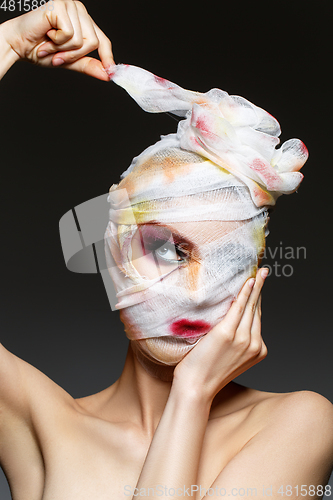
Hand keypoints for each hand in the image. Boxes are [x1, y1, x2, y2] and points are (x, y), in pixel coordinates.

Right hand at [0, 0, 113, 79]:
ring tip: (50, 45)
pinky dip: (57, 42)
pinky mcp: (60, 6)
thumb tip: (108, 74)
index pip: (102, 39)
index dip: (107, 56)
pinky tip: (46, 35)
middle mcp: (79, 10)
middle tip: (58, 56)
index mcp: (83, 20)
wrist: (18, 44)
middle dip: (74, 55)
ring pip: (83, 40)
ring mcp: (70, 5)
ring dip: (64, 50)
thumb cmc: (39, 49)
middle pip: (94, 42)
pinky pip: (70, 34)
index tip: (111, 70)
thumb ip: (88, 64)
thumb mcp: (69, 60)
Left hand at [173, 267, 268, 403]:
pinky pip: (239, 308)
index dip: (257, 300)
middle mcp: (254, 344)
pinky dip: (245, 293)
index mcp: (257, 351)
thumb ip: (234, 341)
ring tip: (259, 273)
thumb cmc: (204, 373)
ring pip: (250, 307)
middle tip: (264, 273)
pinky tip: (249, 281)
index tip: (258, 285)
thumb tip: (228, 320)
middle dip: (260, 290)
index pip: (257, 319)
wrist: (195, 388)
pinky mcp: (227, 333)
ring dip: (255, 287)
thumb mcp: (227, 357)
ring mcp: (242, 339)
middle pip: (256, 310)